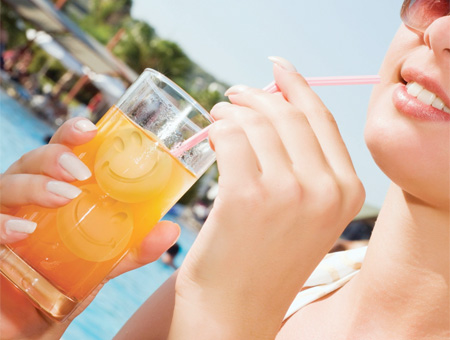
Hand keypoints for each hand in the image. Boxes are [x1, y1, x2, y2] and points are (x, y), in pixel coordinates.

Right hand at [0, 118, 179, 339]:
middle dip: (55, 157)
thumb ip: (135, 246)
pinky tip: (21, 231)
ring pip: (8, 184)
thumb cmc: (71, 275)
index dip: (72, 134)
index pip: (62, 150)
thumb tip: (171, 230)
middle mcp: (28, 194)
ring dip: (35, 186)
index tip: (92, 130)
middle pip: (33, 159)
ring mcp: (6, 213)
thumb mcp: (107, 259)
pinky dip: (3, 224)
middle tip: (82, 173)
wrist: (39, 315)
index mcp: (57, 187)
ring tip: (64, 197)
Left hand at [170, 58, 364, 338]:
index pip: (321, 119)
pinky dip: (218, 127)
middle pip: (288, 114)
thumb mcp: (303, 217)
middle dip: (258, 95)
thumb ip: (302, 166)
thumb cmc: (262, 265)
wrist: (235, 314)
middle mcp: (324, 189)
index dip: (297, 86)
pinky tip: (211, 131)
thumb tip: (276, 109)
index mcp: (345, 191)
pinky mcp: (245, 196)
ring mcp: (286, 192)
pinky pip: (230, 137)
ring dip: (233, 109)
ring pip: (257, 122)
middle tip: (234, 94)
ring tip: (219, 111)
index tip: (278, 68)